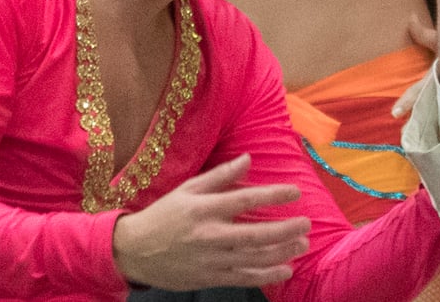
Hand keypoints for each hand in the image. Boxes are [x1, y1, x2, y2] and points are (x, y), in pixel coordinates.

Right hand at [112, 154, 310, 289]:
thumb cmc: (165, 215)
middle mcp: (209, 235)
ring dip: (282, 252)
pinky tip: (286, 269)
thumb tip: (248, 158)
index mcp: (204, 209)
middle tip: (306, 224)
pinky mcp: (208, 278)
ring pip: (253, 259)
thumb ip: (221, 175)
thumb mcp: (188, 189)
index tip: (296, 192)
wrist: (133, 251)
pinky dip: (267, 275)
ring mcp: (209, 260)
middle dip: (285, 230)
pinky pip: (243, 279)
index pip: (245, 200)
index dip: (273, 195)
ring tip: (302, 244)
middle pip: (255, 235)